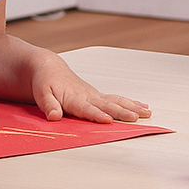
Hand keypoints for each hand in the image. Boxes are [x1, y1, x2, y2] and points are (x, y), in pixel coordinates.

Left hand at [31, 54, 150, 122]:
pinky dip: (130, 103)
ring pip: (117, 101)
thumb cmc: (45, 81)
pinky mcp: (98, 95)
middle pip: (108, 105)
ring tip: (147, 112)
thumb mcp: (41, 94)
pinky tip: (142, 107)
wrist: (49, 68)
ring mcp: (95, 95)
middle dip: (123, 112)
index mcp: (74, 98)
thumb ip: (48, 105)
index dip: (98, 115)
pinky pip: (116, 99)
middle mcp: (88, 96)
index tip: (109, 120)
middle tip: (137, 117)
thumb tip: (53, 116)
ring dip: (132, 107)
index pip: (87, 109)